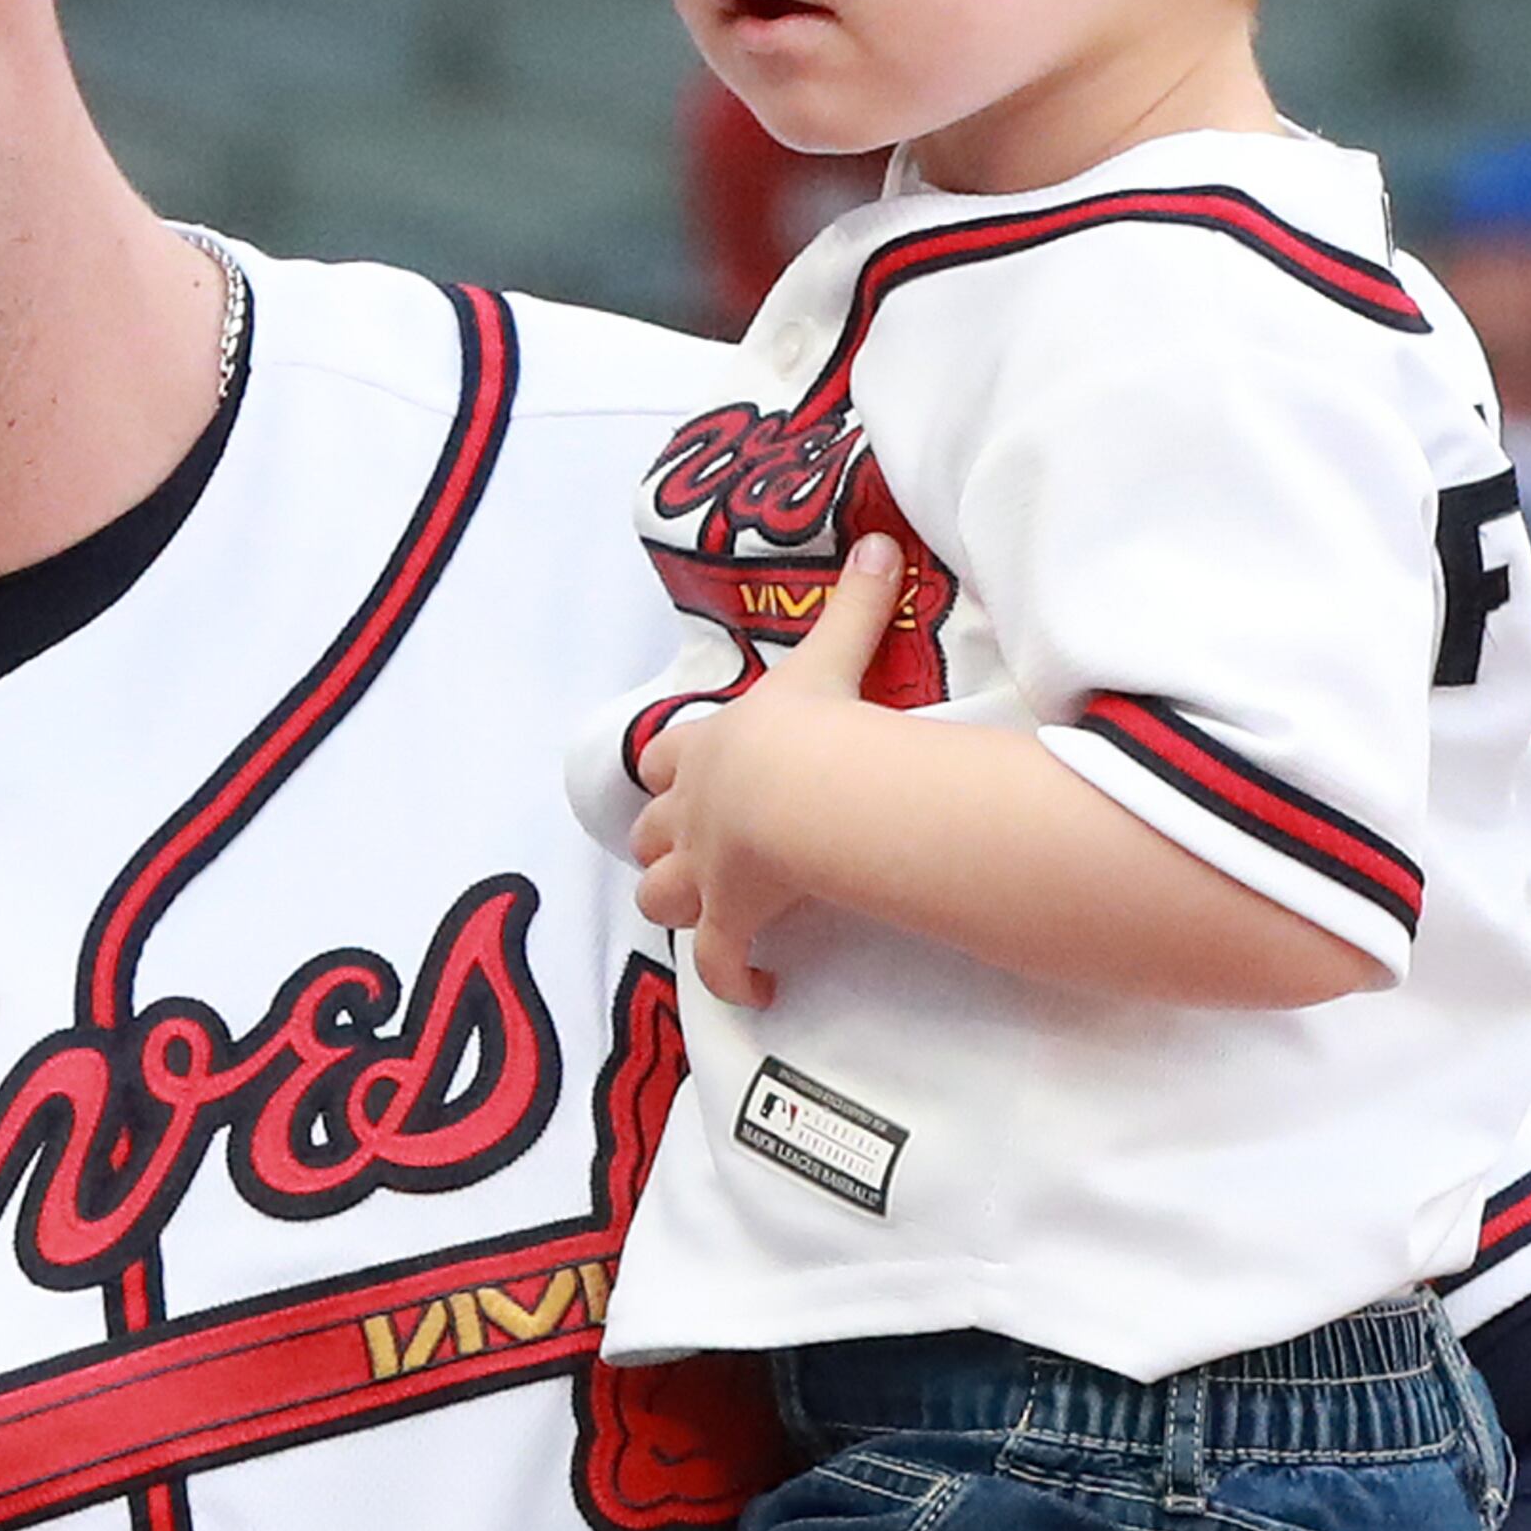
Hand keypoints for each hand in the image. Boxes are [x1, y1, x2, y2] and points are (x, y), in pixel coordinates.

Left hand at [632, 531, 902, 1009]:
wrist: (805, 793)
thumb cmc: (813, 727)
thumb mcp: (829, 658)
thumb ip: (856, 603)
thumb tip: (880, 542)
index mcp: (709, 752)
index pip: (666, 759)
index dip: (669, 770)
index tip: (676, 779)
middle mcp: (692, 813)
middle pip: (651, 834)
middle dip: (663, 844)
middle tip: (692, 856)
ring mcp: (703, 872)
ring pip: (662, 898)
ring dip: (679, 906)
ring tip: (709, 917)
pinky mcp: (728, 921)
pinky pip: (720, 963)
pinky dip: (732, 977)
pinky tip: (758, 988)